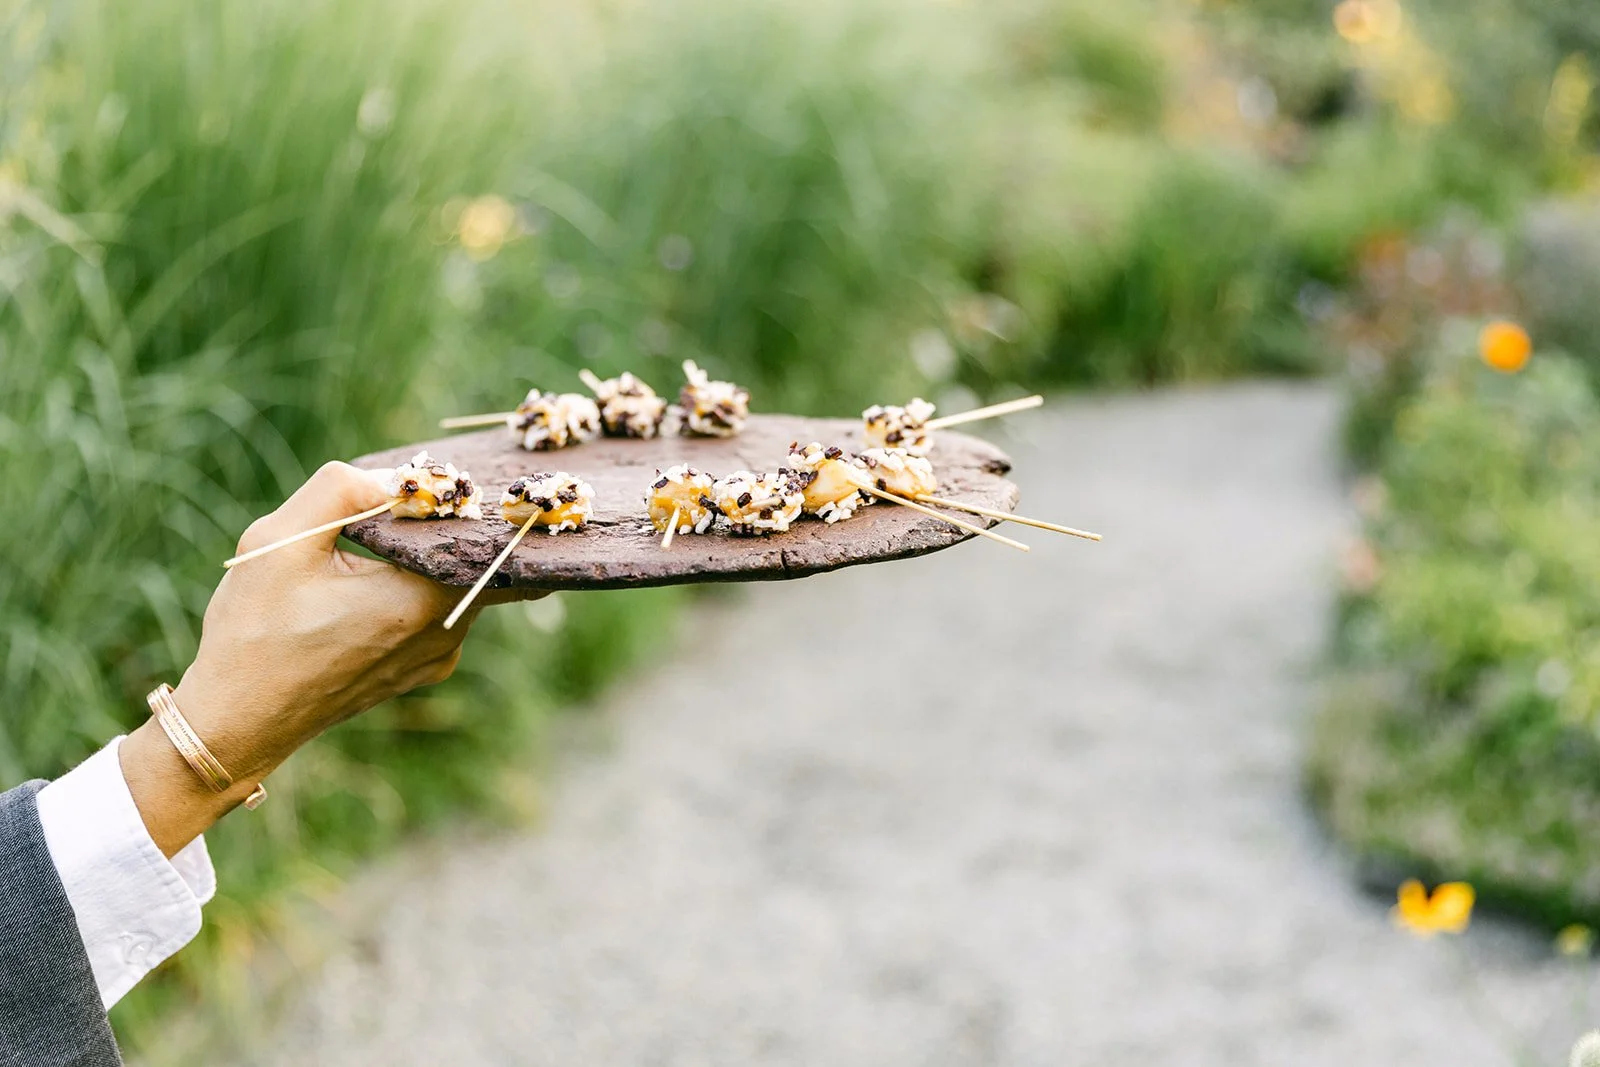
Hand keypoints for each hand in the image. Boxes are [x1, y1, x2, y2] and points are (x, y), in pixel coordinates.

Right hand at [120, 462, 540, 854]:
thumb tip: (396, 479)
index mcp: (423, 601)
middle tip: (440, 494)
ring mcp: (434, 659)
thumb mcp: (280, 542)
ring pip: (461, 590)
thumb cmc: (255, 633)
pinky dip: (424, 588)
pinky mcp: (416, 672)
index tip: (477, 484)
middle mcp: (445, 636)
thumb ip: (340, 491)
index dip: (495, 512)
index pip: (496, 549)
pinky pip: (439, 617)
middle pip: (485, 568)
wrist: (237, 722)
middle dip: (467, 531)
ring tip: (401, 527)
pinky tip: (384, 571)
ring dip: (440, 560)